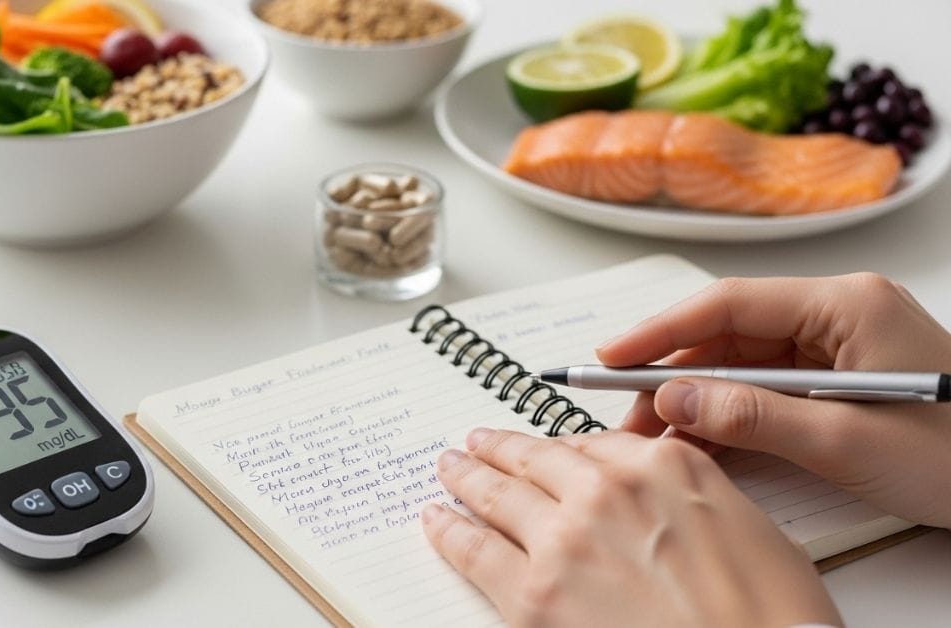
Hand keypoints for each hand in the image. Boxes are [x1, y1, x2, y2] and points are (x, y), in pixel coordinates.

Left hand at [421, 429, 839, 626]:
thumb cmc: (774, 619)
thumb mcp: (752, 531)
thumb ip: (692, 495)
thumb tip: (660, 500)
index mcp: (664, 464)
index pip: (593, 443)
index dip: (561, 448)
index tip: (543, 446)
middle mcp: (607, 489)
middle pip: (536, 459)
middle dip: (501, 449)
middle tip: (477, 443)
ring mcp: (565, 539)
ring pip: (498, 495)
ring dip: (467, 477)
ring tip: (449, 468)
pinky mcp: (533, 594)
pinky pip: (475, 551)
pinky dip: (449, 531)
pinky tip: (436, 520)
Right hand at [600, 273, 950, 526]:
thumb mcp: (847, 440)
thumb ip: (753, 416)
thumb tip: (674, 399)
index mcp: (846, 304)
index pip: (730, 303)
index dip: (661, 330)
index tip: (611, 358)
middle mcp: (838, 314)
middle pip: (729, 332)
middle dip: (671, 373)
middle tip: (625, 413)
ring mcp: (838, 346)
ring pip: (741, 362)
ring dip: (695, 398)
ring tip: (651, 435)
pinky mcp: (838, 379)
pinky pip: (765, 387)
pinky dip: (728, 414)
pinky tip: (695, 440)